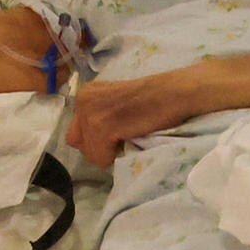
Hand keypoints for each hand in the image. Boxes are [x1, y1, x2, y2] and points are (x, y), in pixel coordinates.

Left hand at [66, 59, 244, 166]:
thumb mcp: (113, 102)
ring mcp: (90, 113)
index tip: (118, 131)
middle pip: (79, 143)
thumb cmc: (151, 99)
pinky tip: (130, 138)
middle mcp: (82, 100)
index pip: (76, 131)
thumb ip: (97, 116)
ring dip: (109, 153)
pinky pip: (100, 157)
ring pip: (90, 153)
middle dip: (98, 146)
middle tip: (122, 135)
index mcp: (85, 93)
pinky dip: (115, 156)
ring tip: (129, 136)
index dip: (96, 138)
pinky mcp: (102, 126)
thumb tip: (85, 143)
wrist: (172, 92)